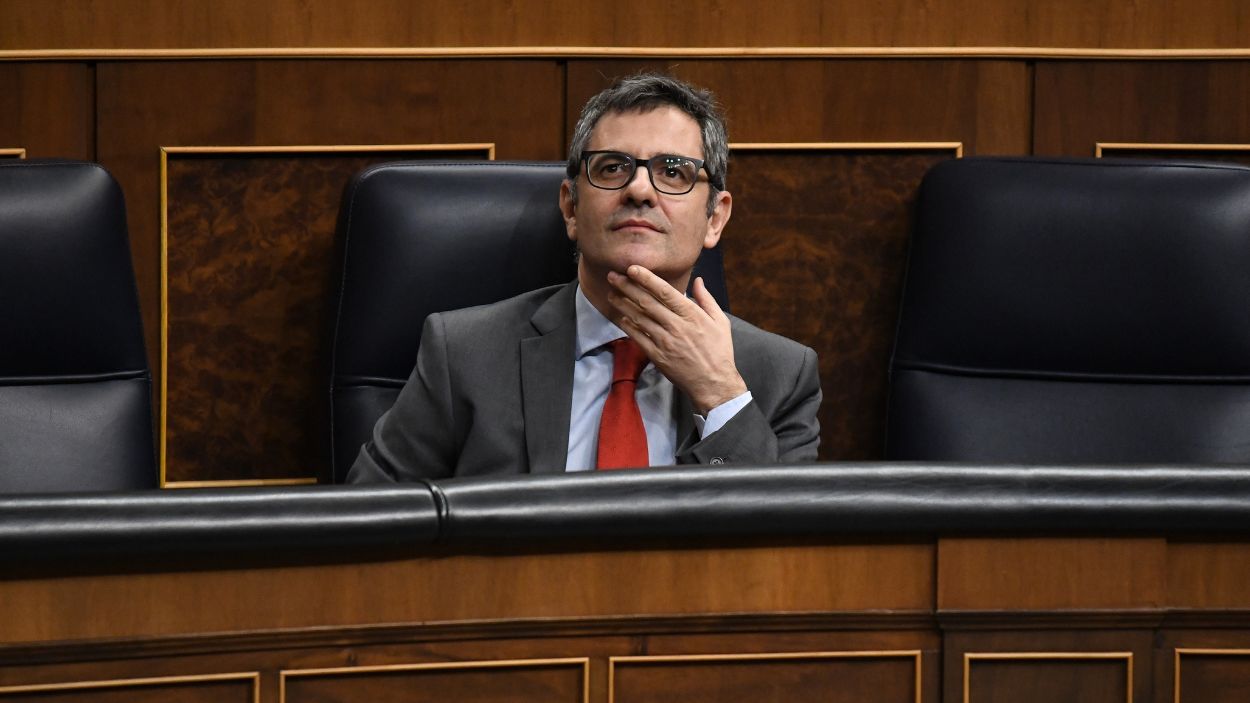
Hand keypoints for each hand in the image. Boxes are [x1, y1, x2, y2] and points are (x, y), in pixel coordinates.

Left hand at [606, 265, 747, 413]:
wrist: (713, 383)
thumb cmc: (719, 351)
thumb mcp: (720, 322)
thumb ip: (706, 299)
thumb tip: (698, 280)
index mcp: (692, 315)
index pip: (665, 291)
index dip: (646, 278)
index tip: (632, 268)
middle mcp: (676, 326)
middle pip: (647, 302)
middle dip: (627, 287)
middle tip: (613, 276)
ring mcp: (665, 341)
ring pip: (639, 318)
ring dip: (623, 304)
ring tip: (611, 294)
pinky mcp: (657, 356)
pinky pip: (638, 337)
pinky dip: (628, 326)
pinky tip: (621, 317)